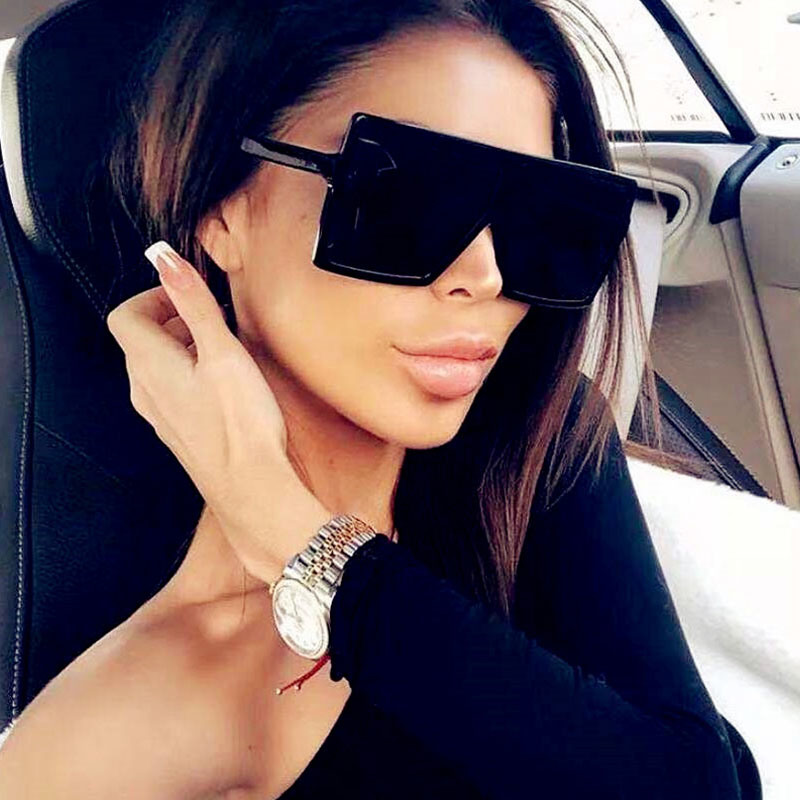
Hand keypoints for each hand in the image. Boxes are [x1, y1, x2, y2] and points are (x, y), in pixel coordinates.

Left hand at [105, 240, 331, 580]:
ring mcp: (159, 413)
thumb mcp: (221, 352)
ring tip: (221, 346)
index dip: (153, 296)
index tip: (188, 294)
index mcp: (149, 365)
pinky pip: (170, 388)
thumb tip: (164, 258)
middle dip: (173, 318)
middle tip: (211, 316)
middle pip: (141, 338)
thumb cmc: (240, 424)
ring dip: (183, 345)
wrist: (250, 486)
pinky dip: (189, 371)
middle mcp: (145, 389)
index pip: (126, 315)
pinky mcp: (177, 429)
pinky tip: (222, 381)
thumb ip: (193, 302)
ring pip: (156, 364)